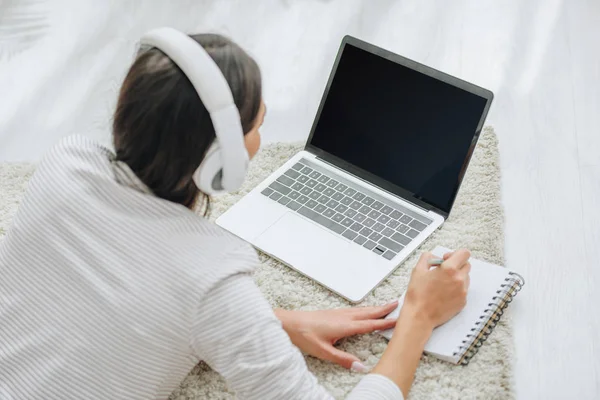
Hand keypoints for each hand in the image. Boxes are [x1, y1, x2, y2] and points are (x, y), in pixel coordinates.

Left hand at [275, 302, 397, 371]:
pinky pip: (355, 310)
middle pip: (368, 312)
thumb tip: (360, 366)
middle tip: (397, 304)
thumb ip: (342, 359)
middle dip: (384, 309)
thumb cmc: (303, 334)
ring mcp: (338, 313)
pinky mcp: (333, 313)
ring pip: (362, 310)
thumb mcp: (323, 351)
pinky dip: (365, 309)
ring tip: (386, 305)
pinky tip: (364, 311)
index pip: (369, 324)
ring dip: (375, 308)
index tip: (397, 319)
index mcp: (344, 325)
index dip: (384, 322)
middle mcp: (343, 317)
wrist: (289, 322)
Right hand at [401, 249, 470, 329]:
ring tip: (443, 283)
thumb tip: (434, 257)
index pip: (464, 253)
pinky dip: (456, 289)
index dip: (455, 254)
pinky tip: (444, 293)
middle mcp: (459, 280)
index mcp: (449, 269)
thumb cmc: (418, 294)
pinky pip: (464, 290)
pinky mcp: (463, 302)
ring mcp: (463, 292)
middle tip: (444, 271)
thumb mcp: (418, 270)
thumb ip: (427, 257)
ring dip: (457, 277)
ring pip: (466, 278)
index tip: (446, 259)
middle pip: (466, 265)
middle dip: (456, 265)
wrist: (419, 315)